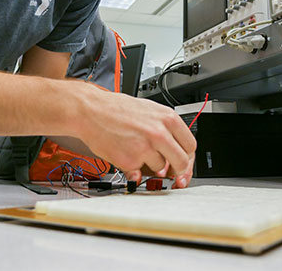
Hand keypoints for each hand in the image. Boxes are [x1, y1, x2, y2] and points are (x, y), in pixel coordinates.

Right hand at [75, 82, 196, 182]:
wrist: (91, 110)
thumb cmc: (116, 109)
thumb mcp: (148, 110)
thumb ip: (165, 129)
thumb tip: (174, 151)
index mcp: (168, 118)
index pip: (190, 145)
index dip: (187, 158)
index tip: (183, 165)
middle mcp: (160, 133)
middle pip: (181, 162)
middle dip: (177, 171)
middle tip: (170, 173)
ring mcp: (146, 148)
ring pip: (160, 169)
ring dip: (150, 165)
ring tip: (135, 149)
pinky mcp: (131, 160)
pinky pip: (139, 172)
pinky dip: (133, 168)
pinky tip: (124, 153)